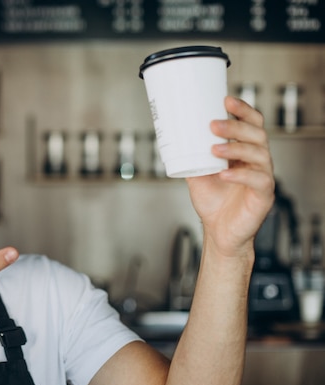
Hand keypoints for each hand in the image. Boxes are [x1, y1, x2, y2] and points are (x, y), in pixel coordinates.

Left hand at [186, 96, 274, 255]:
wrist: (218, 231)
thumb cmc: (213, 202)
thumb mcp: (196, 174)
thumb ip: (190, 157)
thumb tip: (172, 137)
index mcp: (245, 151)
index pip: (251, 123)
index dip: (242, 110)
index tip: (225, 100)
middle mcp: (257, 161)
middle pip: (256, 134)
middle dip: (235, 126)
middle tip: (213, 125)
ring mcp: (263, 177)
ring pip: (259, 154)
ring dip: (236, 148)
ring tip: (214, 149)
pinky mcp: (264, 195)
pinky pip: (258, 180)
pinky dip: (241, 175)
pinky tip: (225, 174)